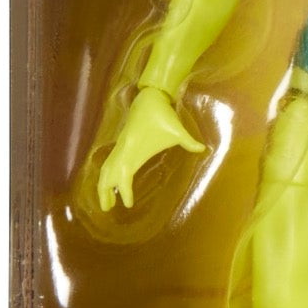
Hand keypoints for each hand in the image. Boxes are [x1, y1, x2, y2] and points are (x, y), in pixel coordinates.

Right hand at [97, 86, 205, 209]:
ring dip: (103, 184)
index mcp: (133, 149)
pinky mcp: (121, 143)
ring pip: (106, 168)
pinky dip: (106, 174)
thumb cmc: (163, 115)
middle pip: (108, 174)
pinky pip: (109, 162)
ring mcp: (121, 146)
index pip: (124, 174)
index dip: (124, 190)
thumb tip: (204, 149)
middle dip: (105, 192)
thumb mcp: (178, 130)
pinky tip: (109, 184)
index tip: (128, 204)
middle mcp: (124, 149)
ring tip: (106, 202)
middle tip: (107, 210)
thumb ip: (189, 142)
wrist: (150, 98)